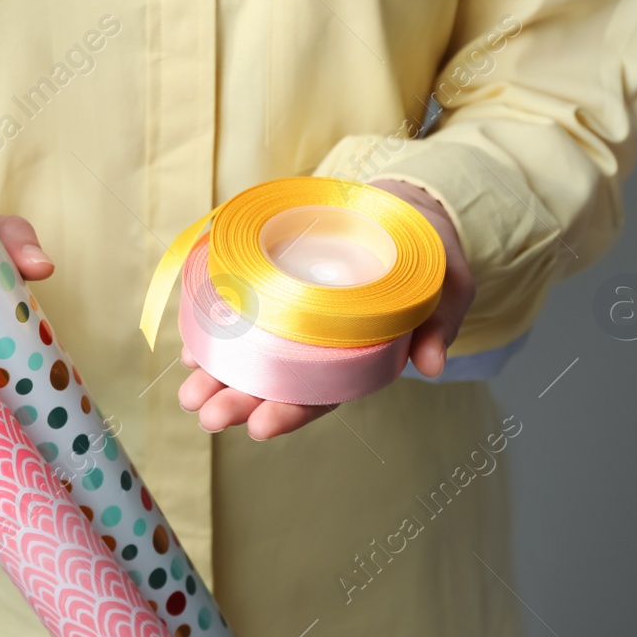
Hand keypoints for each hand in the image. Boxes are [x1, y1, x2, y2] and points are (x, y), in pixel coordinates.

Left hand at [178, 178, 474, 440]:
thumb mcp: (448, 284)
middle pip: (276, 381)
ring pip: (252, 352)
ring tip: (188, 390)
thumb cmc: (425, 255)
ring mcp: (295, 315)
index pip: (322, 393)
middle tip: (205, 412)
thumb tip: (432, 365)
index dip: (292, 412)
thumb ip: (439, 322)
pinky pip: (241, 310)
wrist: (404, 208)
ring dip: (217, 372)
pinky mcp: (277, 284)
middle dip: (239, 400)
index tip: (260, 428)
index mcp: (357, 355)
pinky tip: (190, 343)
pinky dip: (214, 327)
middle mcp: (319, 343)